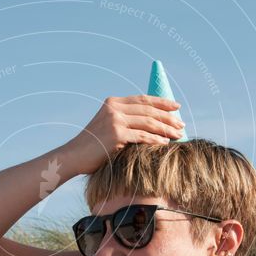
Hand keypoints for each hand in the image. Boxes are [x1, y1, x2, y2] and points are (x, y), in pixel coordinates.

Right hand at [60, 95, 183, 174]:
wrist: (73, 156)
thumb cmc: (92, 146)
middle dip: (168, 117)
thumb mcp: (107, 126)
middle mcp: (114, 108)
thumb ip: (124, 120)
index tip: (176, 107)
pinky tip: (166, 143)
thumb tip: (149, 123)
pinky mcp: (116, 134)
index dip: (161, 102)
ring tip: (178, 134)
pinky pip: (142, 136)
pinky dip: (156, 140)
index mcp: (112, 102)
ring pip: (148, 122)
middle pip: (148, 109)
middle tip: (182, 124)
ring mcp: (115, 120)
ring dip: (166, 129)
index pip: (143, 99)